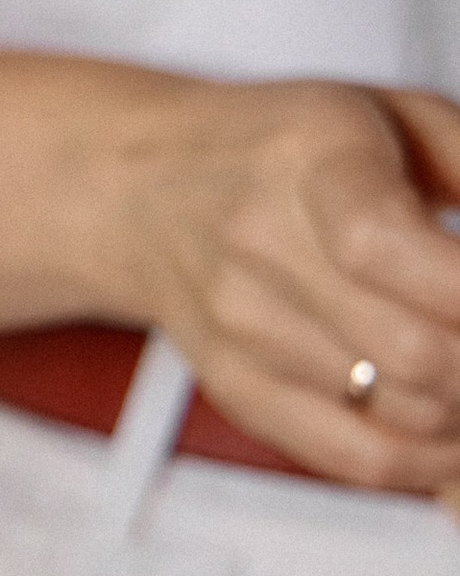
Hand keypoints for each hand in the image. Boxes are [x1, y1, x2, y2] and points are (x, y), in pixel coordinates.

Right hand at [101, 76, 459, 488]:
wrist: (146, 185)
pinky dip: (432, 460)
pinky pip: (356, 459)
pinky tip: (455, 430)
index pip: (389, 248)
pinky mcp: (238, 388)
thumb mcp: (396, 114)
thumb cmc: (292, 146)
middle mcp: (261, 245)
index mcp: (311, 159)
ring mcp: (242, 328)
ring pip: (403, 415)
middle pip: (416, 354)